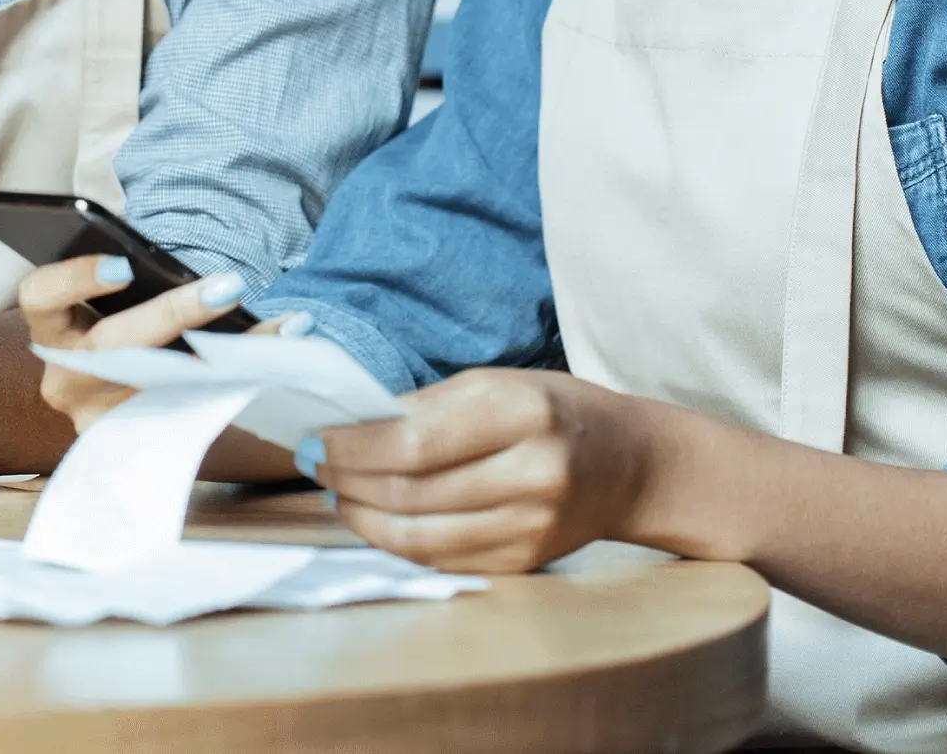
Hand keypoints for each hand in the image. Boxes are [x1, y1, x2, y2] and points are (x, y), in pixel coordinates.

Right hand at [18, 255, 263, 433]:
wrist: (117, 401)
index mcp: (52, 329)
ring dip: (230, 352)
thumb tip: (170, 256)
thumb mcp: (108, 304)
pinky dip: (242, 382)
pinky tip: (280, 357)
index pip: (40, 296)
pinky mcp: (141, 444)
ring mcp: (100, 420)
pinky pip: (196, 412)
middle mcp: (68, 380)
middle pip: (110, 345)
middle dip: (173, 313)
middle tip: (229, 285)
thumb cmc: (117, 329)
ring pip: (165, 384)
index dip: (75, 278)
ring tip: (282, 327)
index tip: (125, 265)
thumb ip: (126, 278)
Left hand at [302, 369, 658, 573]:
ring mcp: (531, 528)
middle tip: (315, 467)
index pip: (416, 441)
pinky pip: (443, 560)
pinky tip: (378, 521)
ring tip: (339, 495)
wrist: (632, 465)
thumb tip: (356, 425)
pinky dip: (399, 543)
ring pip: (420, 537)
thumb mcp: (500, 383)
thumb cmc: (557, 410)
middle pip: (412, 492)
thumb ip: (432, 405)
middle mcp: (532, 474)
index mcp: (524, 413)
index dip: (355, 448)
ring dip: (365, 519)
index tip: (315, 441)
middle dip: (349, 482)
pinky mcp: (524, 564)